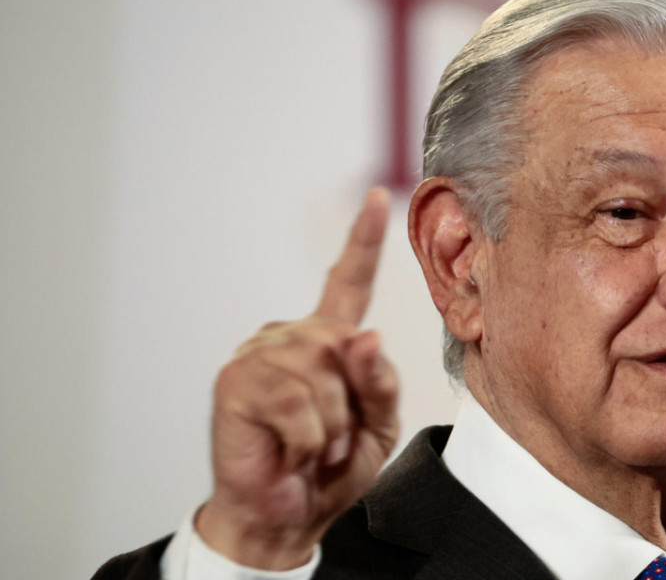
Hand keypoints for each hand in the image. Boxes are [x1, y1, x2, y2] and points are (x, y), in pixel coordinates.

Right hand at [195, 187, 400, 569]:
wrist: (288, 516)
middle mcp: (292, 337)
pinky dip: (306, 438)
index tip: (381, 197)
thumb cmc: (330, 468)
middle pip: (348, 344)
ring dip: (329, 426)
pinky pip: (296, 400)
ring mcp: (261, 353)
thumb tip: (366, 336)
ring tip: (310, 447)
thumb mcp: (377, 426)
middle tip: (331, 438)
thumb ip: (380, 381)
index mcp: (328, 342)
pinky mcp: (237, 380)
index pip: (350, 282)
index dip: (364, 240)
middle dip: (353, 402)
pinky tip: (289, 451)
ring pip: (323, 373)